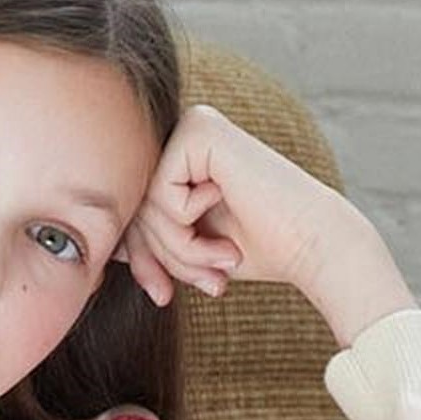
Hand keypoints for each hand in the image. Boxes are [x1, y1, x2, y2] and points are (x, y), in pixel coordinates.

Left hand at [114, 102, 348, 306]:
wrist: (313, 245)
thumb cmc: (260, 249)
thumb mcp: (189, 247)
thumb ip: (151, 239)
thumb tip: (106, 246)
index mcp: (181, 155)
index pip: (134, 209)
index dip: (141, 258)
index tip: (162, 295)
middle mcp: (183, 132)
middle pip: (135, 206)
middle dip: (165, 258)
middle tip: (209, 283)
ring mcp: (191, 125)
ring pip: (145, 203)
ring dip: (181, 250)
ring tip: (223, 262)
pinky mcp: (199, 130)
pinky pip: (160, 192)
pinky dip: (188, 226)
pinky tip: (228, 231)